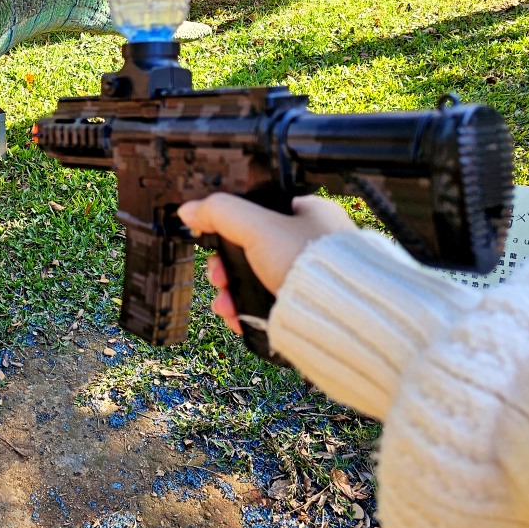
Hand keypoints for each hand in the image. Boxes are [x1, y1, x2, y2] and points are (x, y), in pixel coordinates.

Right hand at [176, 194, 355, 334]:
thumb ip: (220, 213)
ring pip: (257, 279)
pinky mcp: (307, 304)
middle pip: (253, 250)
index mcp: (312, 213)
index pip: (262, 212)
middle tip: (217, 277)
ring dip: (231, 292)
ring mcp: (310, 276)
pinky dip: (247, 311)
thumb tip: (189, 210)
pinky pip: (268, 303)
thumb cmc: (310, 261)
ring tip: (224, 305)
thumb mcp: (257, 226)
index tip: (214, 240)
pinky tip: (236, 318)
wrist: (339, 315)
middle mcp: (313, 243)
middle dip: (226, 267)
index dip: (232, 226)